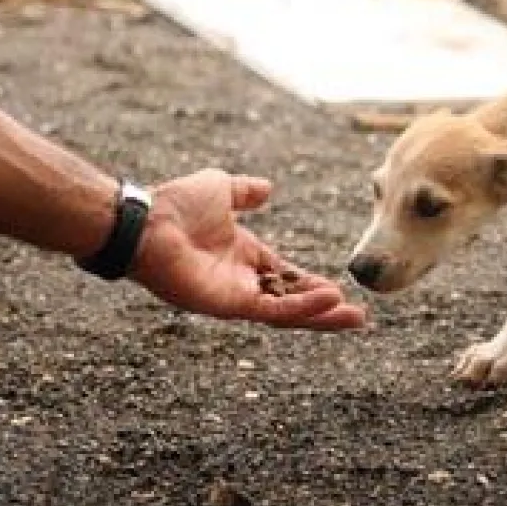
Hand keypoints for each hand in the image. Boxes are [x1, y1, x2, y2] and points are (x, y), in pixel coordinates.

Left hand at [128, 169, 366, 329]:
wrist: (148, 220)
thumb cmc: (175, 204)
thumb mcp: (220, 188)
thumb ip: (244, 192)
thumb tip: (268, 188)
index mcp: (242, 257)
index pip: (285, 276)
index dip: (311, 284)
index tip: (340, 289)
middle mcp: (240, 281)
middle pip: (291, 301)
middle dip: (324, 310)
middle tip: (358, 316)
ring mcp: (235, 296)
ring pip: (287, 312)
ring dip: (320, 314)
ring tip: (353, 317)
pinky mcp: (229, 304)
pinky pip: (272, 310)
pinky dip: (301, 307)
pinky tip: (329, 300)